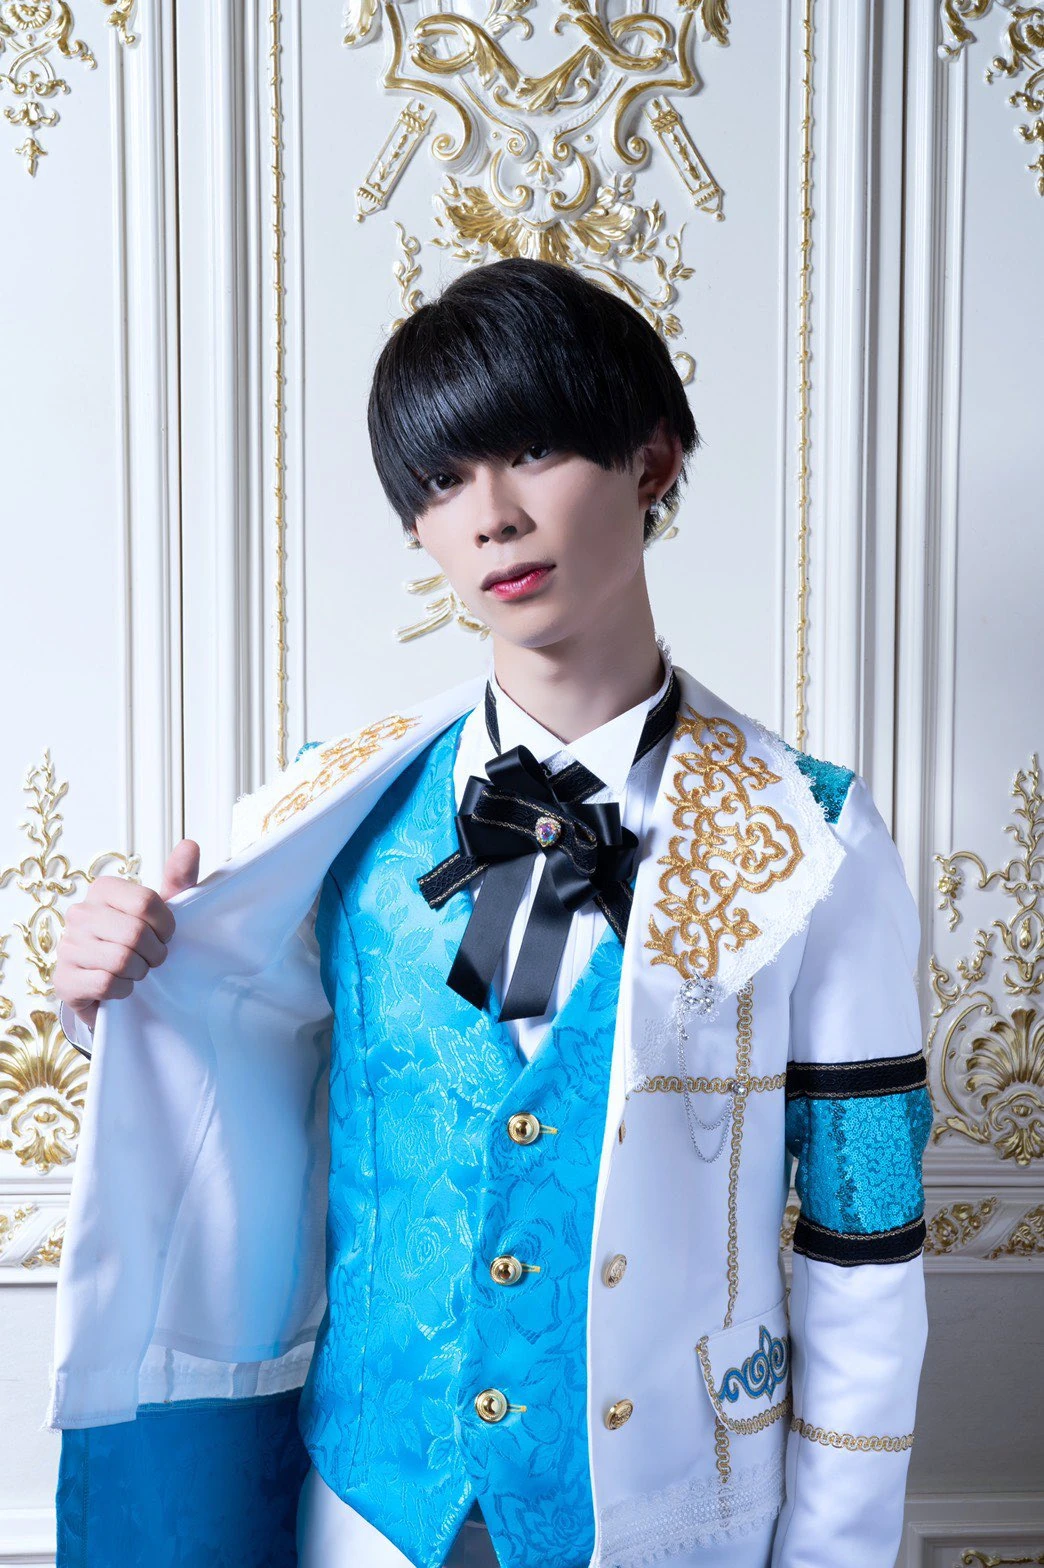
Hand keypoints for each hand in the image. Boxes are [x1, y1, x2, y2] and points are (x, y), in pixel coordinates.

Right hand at [53, 838, 200, 1031]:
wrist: (115, 985)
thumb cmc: (140, 943)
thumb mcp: (164, 910)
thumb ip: (179, 879)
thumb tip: (189, 845)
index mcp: (102, 890)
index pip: (145, 902)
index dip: (166, 926)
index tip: (166, 935)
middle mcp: (79, 914)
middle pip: (135, 934)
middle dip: (154, 953)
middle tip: (152, 958)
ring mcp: (67, 946)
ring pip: (121, 961)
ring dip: (139, 973)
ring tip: (135, 971)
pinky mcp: (64, 980)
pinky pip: (106, 984)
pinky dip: (123, 991)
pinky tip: (119, 986)